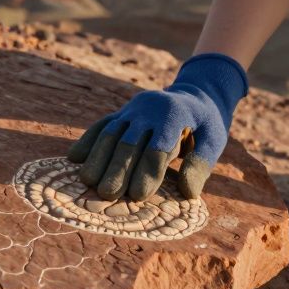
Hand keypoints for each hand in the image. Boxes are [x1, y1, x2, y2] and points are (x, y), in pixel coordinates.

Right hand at [68, 53, 247, 200]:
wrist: (195, 93)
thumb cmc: (207, 124)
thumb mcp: (214, 141)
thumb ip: (201, 164)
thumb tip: (188, 193)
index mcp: (176, 113)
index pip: (159, 145)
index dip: (149, 171)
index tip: (139, 196)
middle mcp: (150, 107)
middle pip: (131, 141)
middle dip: (118, 169)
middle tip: (108, 195)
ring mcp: (133, 109)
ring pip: (111, 132)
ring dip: (98, 158)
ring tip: (87, 183)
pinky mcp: (122, 112)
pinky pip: (102, 125)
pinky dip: (87, 141)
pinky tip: (74, 159)